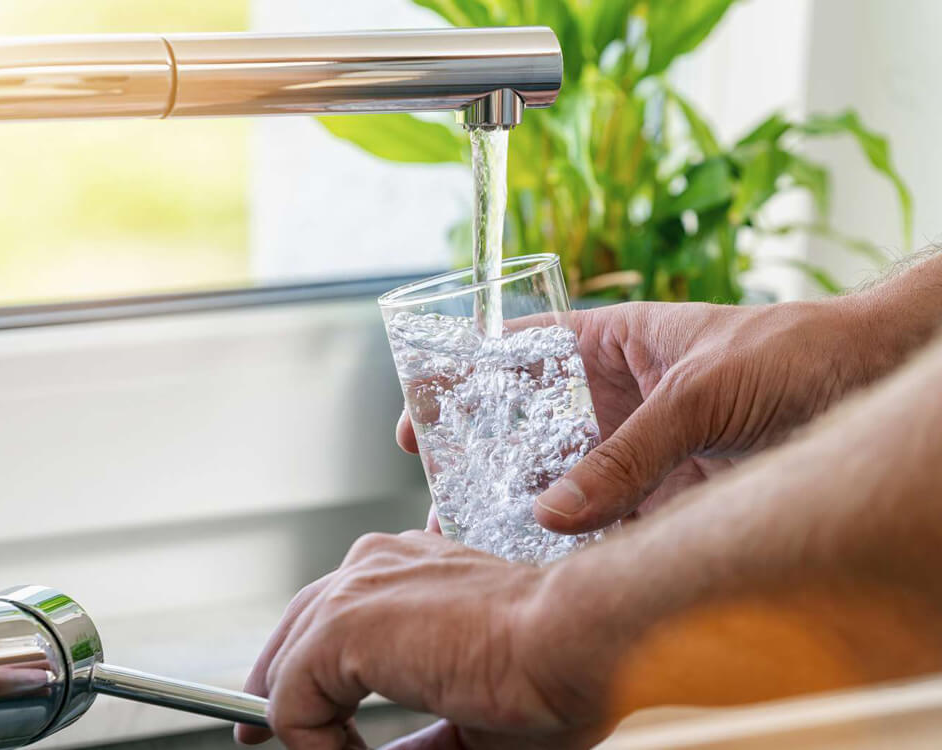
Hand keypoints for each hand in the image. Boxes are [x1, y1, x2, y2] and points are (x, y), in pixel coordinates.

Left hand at [234, 531, 613, 749]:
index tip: (302, 725)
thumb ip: (417, 740)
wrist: (577, 638)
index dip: (305, 674)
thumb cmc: (552, 672)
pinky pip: (290, 700)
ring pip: (286, 667)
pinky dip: (308, 743)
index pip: (330, 616)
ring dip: (298, 726)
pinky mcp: (341, 626)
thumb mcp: (468, 719)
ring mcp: (354, 592)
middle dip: (274, 690)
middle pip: (295, 632)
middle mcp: (373, 566)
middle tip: (259, 738)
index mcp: (406, 570)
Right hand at [398, 299, 871, 532]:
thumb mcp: (701, 392)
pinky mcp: (672, 497)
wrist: (873, 388)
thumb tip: (554, 512)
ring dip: (527, 508)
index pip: (524, 354)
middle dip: (487, 457)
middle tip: (441, 491)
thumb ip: (629, 453)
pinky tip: (545, 563)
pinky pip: (614, 522)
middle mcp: (623, 399)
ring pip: (570, 481)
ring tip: (477, 538)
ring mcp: (645, 451)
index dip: (469, 378)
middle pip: (535, 427)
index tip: (424, 411)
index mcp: (617, 344)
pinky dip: (581, 545)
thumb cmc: (800, 354)